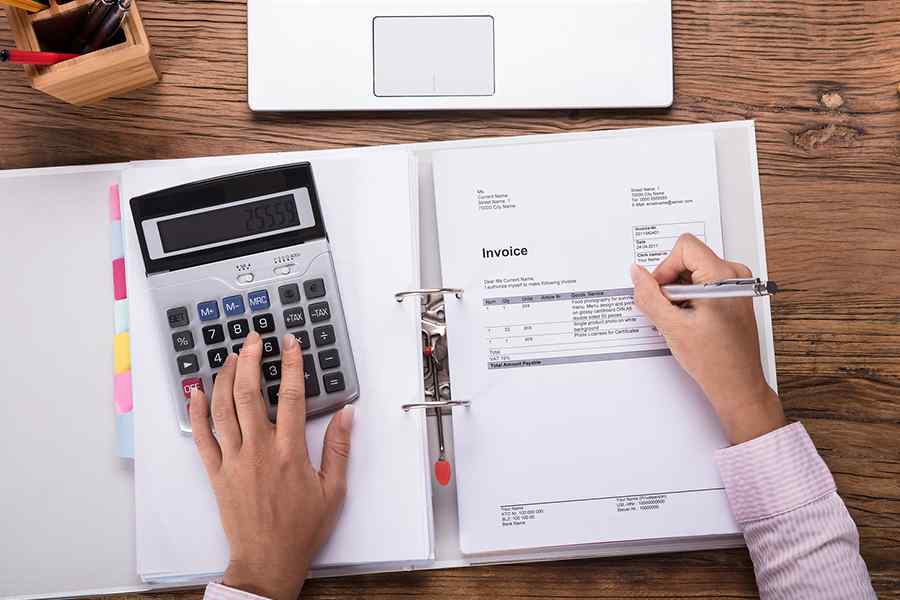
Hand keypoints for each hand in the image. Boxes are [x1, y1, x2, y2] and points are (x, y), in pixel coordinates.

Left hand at [189, 332, 353, 599]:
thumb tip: (347, 415)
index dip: (291, 364)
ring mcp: (233, 460)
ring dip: (224, 377)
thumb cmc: (301, 529)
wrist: (267, 560)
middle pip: (248, 393)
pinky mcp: (216, 473)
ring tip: (230, 357)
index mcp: (289, 452)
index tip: (289, 343)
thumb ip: (339, 449)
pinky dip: (197, 411)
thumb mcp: (333, 490)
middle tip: (253, 339)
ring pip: (222, 408)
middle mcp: (258, 450)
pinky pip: (202, 436)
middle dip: (250, 360)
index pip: (291, 396)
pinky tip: (196, 391)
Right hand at [630, 234, 784, 444]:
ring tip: (682, 320)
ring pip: (693, 273)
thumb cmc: (715, 361)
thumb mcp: (672, 326)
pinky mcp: (732, 296)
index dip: (665, 268)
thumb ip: (649, 295)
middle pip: (688, 259)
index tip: (661, 292)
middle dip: (671, 283)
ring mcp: (736, 286)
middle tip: (671, 311)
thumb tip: (637, 273)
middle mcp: (735, 276)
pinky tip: (690, 322)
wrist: (736, 385)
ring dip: (679, 294)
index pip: (684, 247)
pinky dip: (689, 300)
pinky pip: (702, 284)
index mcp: (724, 277)